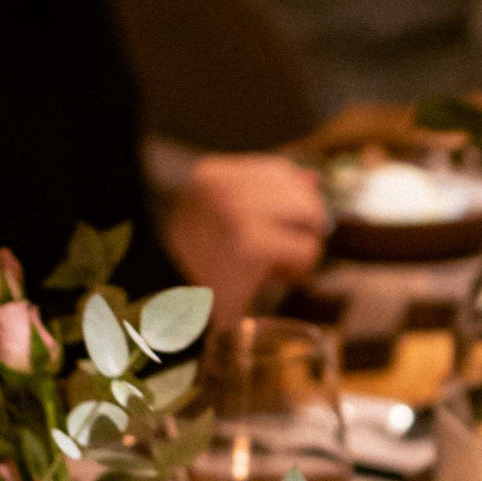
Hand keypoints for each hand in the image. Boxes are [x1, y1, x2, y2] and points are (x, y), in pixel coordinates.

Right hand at [162, 153, 331, 322]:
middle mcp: (222, 187)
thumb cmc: (198, 268)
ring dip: (302, 244)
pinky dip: (298, 269)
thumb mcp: (230, 221)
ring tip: (276, 265)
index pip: (278, 171)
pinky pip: (304, 249)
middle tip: (282, 251)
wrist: (167, 309)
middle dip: (303, 223)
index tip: (281, 227)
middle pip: (299, 189)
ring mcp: (236, 213)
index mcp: (210, 176)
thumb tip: (313, 179)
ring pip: (308, 215)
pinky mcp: (251, 245)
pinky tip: (275, 278)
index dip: (293, 201)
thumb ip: (268, 197)